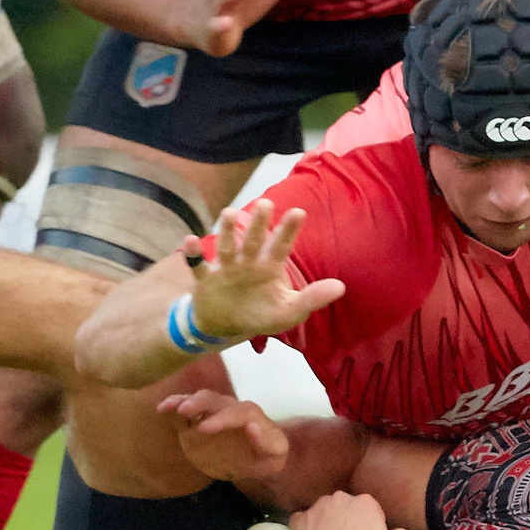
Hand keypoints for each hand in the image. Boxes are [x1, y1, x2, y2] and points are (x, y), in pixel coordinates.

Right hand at [159, 390, 289, 482]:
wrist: (259, 457)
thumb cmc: (268, 456)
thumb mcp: (274, 455)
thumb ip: (265, 442)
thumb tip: (252, 426)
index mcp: (250, 415)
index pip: (236, 413)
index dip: (220, 419)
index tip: (203, 429)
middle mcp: (231, 407)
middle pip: (215, 400)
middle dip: (199, 403)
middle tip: (183, 411)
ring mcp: (214, 411)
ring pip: (199, 400)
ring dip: (183, 401)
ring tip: (167, 407)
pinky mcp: (200, 418)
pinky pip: (187, 408)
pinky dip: (174, 405)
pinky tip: (162, 409)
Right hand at [185, 198, 344, 341]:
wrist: (224, 326)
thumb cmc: (259, 313)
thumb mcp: (288, 311)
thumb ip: (312, 299)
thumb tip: (341, 287)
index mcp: (269, 267)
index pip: (281, 246)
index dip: (289, 230)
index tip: (298, 212)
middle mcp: (248, 262)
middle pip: (254, 240)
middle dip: (259, 223)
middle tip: (265, 203)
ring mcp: (226, 269)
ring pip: (226, 247)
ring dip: (227, 231)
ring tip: (229, 213)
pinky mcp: (206, 280)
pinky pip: (197, 266)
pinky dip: (192, 254)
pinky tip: (189, 241)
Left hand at [290, 491, 404, 529]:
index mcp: (366, 503)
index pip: (368, 508)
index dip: (367, 524)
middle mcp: (342, 499)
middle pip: (345, 506)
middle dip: (345, 519)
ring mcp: (319, 508)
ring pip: (324, 510)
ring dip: (326, 522)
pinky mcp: (301, 519)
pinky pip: (303, 519)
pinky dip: (306, 527)